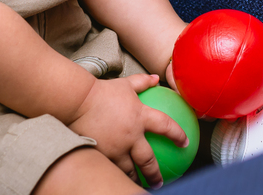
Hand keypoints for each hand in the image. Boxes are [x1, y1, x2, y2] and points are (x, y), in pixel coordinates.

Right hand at [67, 74, 188, 186]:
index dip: (178, 135)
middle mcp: (131, 135)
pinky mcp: (102, 154)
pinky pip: (111, 168)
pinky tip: (116, 178)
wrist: (77, 101)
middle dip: (155, 174)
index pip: (165, 126)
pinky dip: (116, 174)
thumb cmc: (102, 92)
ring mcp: (116, 147)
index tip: (185, 143)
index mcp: (140, 116)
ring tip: (137, 185)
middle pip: (147, 160)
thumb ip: (143, 82)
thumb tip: (157, 78)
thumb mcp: (126, 84)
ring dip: (135, 178)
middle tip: (159, 182)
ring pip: (128, 169)